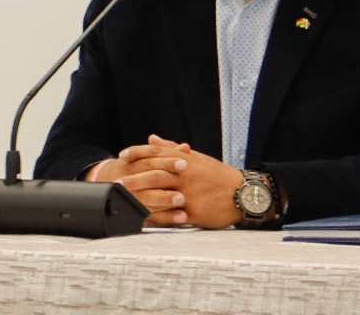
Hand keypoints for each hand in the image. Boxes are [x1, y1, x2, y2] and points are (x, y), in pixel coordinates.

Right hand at [86, 136, 191, 225]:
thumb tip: (185, 147)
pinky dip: (167, 217)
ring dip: (165, 200)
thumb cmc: (135, 169)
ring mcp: (131, 196)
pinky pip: (151, 216)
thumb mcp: (145, 158)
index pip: (150, 159)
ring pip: (148, 197)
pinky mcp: (136, 212)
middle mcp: (130, 178)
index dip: (167, 161)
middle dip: (166, 179)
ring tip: (181, 200)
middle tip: (184, 178)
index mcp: (134, 162)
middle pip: (149, 177)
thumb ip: (167, 153)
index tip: (184, 163)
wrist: (109, 186)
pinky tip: (181, 217)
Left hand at [119, 135, 244, 228]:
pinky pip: (172, 216)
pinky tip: (144, 221)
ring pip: (161, 195)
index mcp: (185, 160)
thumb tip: (152, 139)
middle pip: (155, 174)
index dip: (138, 152)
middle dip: (135, 178)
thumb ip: (171, 148)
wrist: (241, 192)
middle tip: (118, 183)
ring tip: (126, 203)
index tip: (122, 156)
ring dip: (142, 199)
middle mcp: (185, 175)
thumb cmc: (217, 175)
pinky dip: (158, 218)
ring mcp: (189, 194)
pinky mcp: (194, 212)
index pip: (157, 152)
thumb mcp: (196, 158)